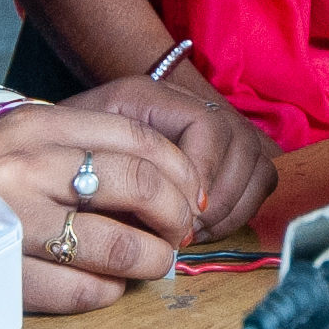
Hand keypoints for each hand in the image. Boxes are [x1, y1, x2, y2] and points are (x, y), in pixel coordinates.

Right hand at [0, 99, 199, 313]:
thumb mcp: (15, 138)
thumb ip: (78, 146)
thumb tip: (163, 179)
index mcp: (34, 126)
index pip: (137, 139)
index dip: (179, 171)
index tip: (188, 194)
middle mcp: (25, 168)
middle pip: (140, 186)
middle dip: (175, 216)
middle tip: (179, 232)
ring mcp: (14, 224)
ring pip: (120, 246)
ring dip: (152, 261)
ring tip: (151, 264)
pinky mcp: (3, 276)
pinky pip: (84, 291)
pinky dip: (108, 293)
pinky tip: (105, 287)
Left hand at [69, 73, 280, 244]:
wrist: (67, 147)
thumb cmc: (70, 157)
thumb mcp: (78, 159)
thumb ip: (116, 174)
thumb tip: (171, 214)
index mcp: (151, 95)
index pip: (207, 126)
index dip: (202, 172)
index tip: (183, 214)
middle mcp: (191, 102)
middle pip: (242, 143)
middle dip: (219, 199)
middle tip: (187, 232)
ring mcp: (216, 125)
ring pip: (258, 164)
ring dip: (231, 208)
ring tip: (195, 232)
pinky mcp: (229, 153)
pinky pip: (260, 179)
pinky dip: (241, 208)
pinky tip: (207, 227)